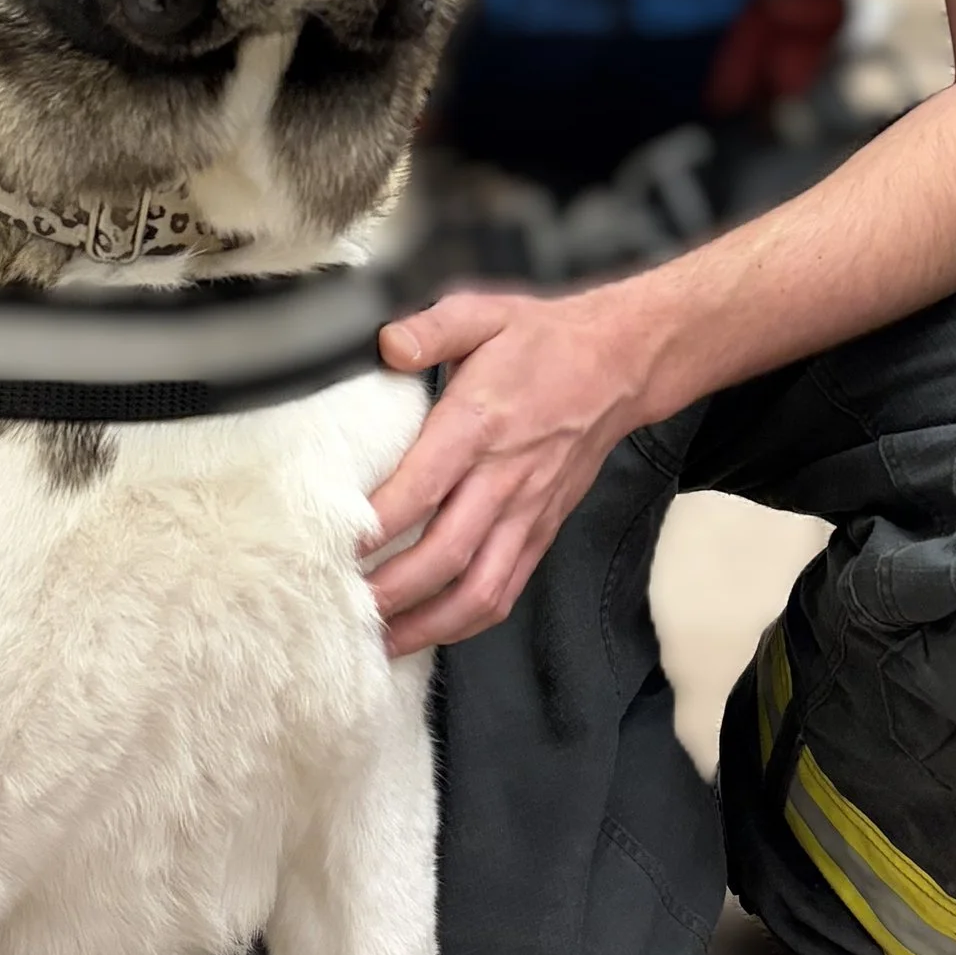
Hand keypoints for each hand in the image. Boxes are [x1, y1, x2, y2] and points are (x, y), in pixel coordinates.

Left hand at [365, 284, 660, 655]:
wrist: (619, 365)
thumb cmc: (543, 341)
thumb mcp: (483, 313)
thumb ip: (431, 328)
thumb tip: (386, 344)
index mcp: (480, 423)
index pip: (422, 488)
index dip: (377, 524)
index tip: (336, 545)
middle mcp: (504, 477)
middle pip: (446, 553)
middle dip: (391, 591)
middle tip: (343, 607)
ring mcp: (527, 512)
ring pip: (479, 589)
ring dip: (428, 625)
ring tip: (379, 641)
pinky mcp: (541, 530)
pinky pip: (506, 590)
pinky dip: (466, 621)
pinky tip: (429, 631)